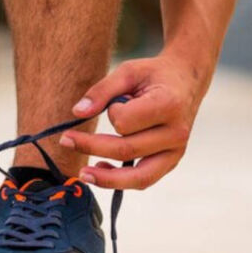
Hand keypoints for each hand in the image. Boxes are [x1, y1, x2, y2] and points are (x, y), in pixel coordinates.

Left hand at [59, 53, 209, 189]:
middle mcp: (176, 132)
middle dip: (91, 146)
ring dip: (106, 178)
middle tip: (65, 139)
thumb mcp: (128, 71)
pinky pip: (145, 180)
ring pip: (139, 177)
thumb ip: (102, 91)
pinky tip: (102, 169)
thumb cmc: (153, 74)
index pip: (126, 122)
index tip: (111, 104)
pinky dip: (121, 181)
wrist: (186, 80)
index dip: (110, 114)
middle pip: (126, 150)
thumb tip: (77, 112)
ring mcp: (176, 151)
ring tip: (82, 174)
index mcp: (168, 105)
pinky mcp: (172, 162)